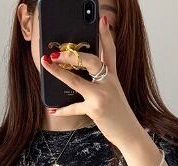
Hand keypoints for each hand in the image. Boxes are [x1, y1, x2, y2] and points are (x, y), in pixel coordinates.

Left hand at [40, 13, 144, 150]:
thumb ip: (101, 85)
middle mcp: (109, 83)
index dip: (106, 35)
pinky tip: (53, 109)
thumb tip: (80, 78)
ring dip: (60, 72)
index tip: (102, 21)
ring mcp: (102, 95)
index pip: (110, 52)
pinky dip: (63, 110)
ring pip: (77, 80)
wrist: (130, 133)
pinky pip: (75, 107)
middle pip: (91, 60)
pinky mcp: (96, 109)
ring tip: (48, 65)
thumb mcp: (114, 95)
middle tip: (57, 52)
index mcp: (113, 78)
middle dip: (72, 54)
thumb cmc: (120, 116)